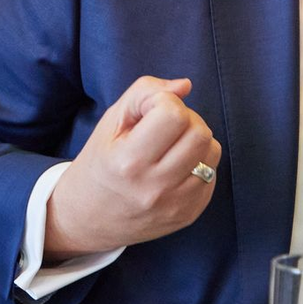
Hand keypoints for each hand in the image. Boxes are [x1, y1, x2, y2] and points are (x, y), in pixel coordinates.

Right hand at [43, 76, 220, 258]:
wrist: (89, 218)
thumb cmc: (99, 163)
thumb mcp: (110, 122)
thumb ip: (144, 93)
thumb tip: (185, 85)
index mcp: (128, 161)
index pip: (173, 114)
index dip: (164, 102)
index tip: (148, 111)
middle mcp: (154, 187)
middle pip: (199, 132)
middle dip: (185, 118)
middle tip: (164, 125)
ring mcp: (175, 204)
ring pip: (211, 152)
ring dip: (195, 140)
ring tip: (171, 145)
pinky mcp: (189, 214)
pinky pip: (212, 175)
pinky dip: (197, 163)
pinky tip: (175, 167)